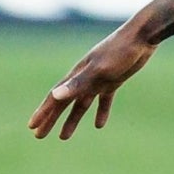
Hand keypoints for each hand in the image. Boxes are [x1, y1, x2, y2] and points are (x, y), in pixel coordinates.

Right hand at [29, 23, 157, 139]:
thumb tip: (55, 95)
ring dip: (72, 119)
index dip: (43, 113)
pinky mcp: (113, 80)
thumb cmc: (119, 51)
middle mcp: (84, 78)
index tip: (32, 127)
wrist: (141, 37)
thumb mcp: (98, 70)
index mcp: (77, 76)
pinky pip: (102, 100)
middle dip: (51, 119)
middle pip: (63, 103)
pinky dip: (100, 112)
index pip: (55, 98)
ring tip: (63, 137)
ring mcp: (98, 80)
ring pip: (80, 104)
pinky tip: (99, 125)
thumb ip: (77, 83)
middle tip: (39, 136)